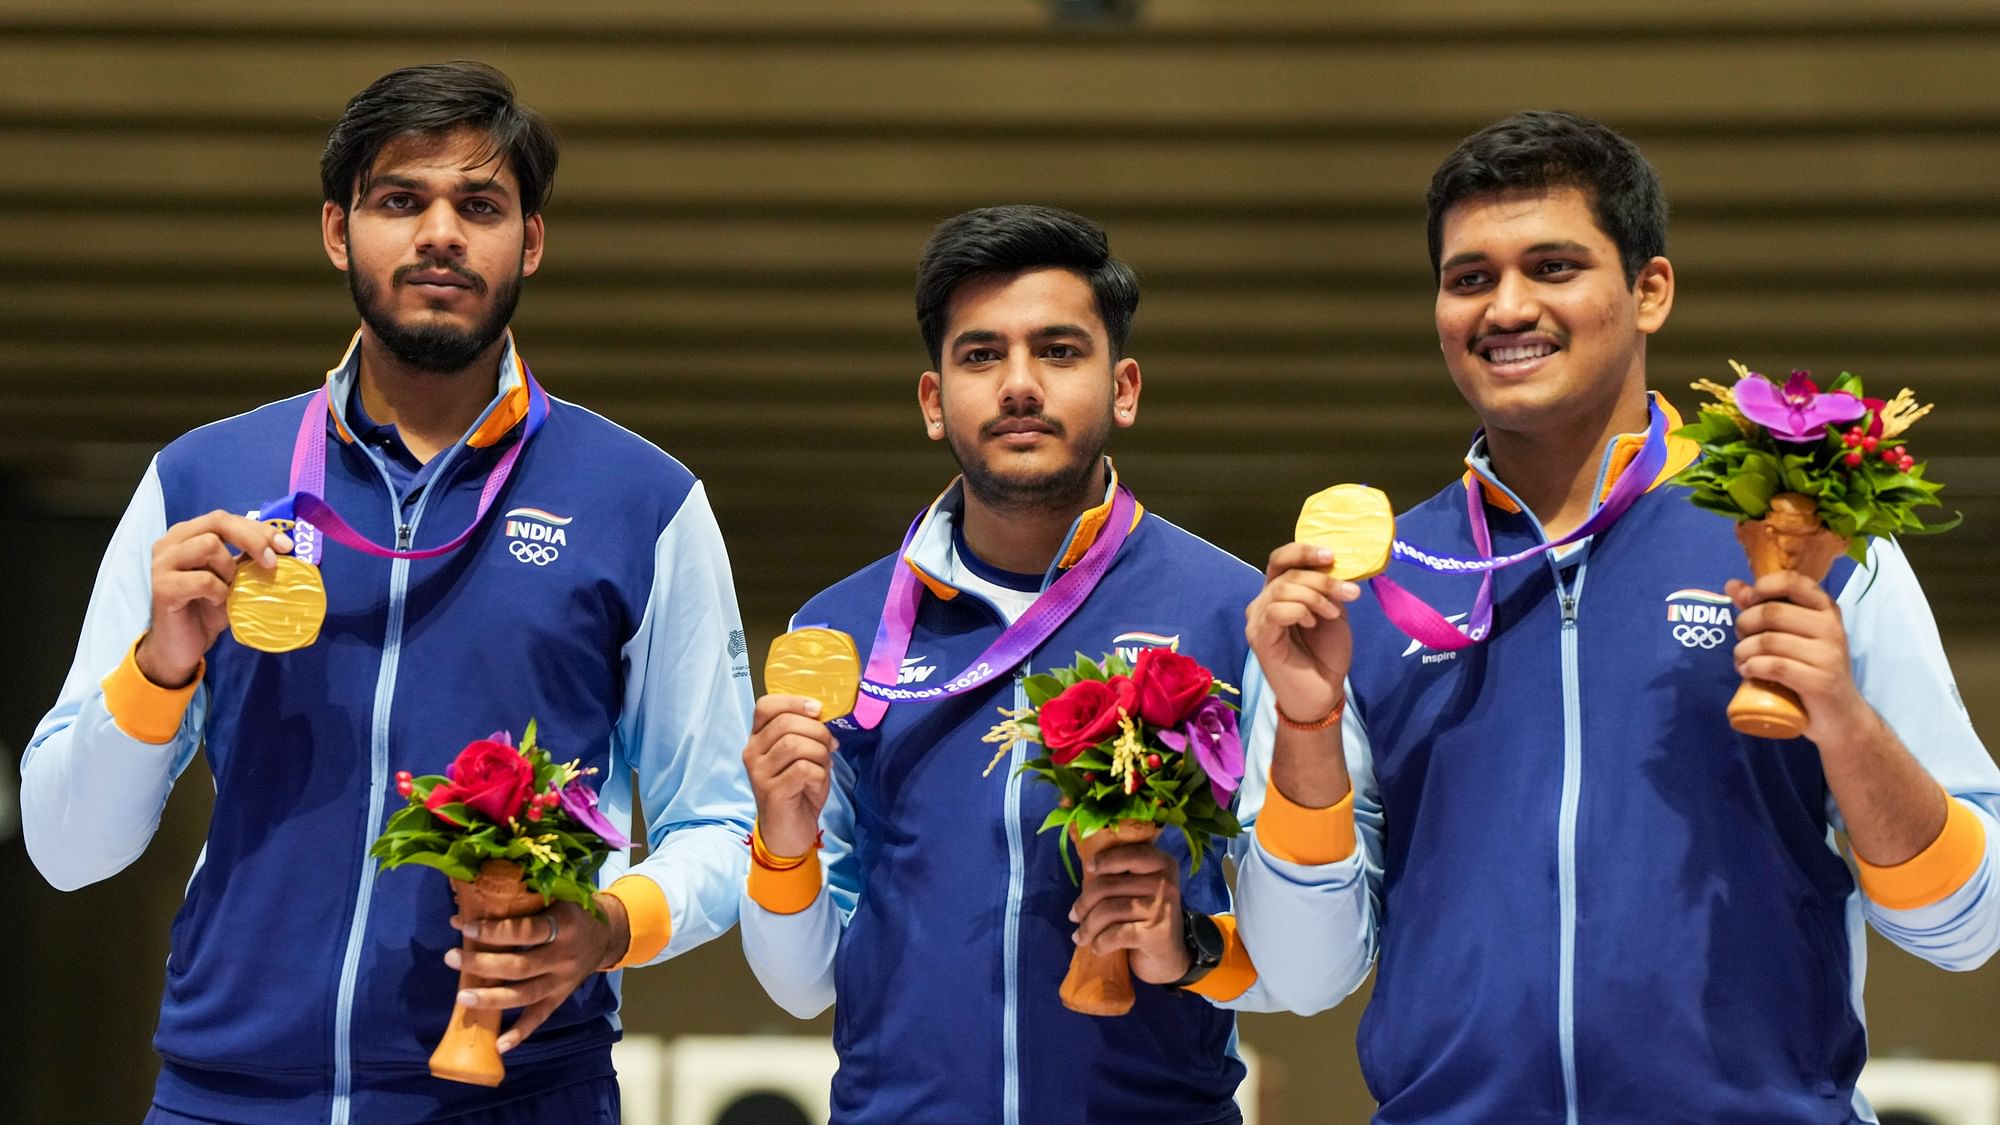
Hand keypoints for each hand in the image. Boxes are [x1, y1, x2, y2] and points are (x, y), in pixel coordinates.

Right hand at [137, 511, 292, 687]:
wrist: (180, 646)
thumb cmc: (206, 610)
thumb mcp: (233, 579)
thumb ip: (246, 559)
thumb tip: (283, 547)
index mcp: (187, 535)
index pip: (225, 518)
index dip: (258, 529)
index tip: (286, 547)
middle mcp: (170, 542)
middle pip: (218, 521)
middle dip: (252, 539)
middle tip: (271, 563)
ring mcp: (162, 563)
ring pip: (209, 545)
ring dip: (229, 569)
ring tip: (228, 589)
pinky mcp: (162, 587)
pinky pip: (204, 579)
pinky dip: (219, 592)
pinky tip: (215, 603)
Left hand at [449, 893, 630, 1053]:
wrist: (607, 935)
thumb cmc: (573, 911)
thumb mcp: (559, 896)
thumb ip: (528, 897)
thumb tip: (480, 892)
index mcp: (564, 926)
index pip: (524, 931)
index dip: (493, 930)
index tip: (463, 925)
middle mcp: (563, 956)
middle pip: (519, 966)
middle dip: (482, 963)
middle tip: (451, 957)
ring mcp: (562, 981)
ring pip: (524, 995)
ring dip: (492, 998)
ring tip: (463, 997)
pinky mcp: (561, 997)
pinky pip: (540, 1017)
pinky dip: (520, 1033)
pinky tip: (499, 1045)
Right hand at [743, 694, 837, 856]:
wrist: (789, 833)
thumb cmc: (798, 790)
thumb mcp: (802, 756)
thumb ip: (807, 734)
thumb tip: (824, 717)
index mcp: (758, 738)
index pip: (765, 705)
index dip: (794, 702)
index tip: (817, 709)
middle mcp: (752, 752)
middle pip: (785, 723)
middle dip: (817, 731)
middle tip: (830, 746)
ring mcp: (759, 773)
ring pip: (795, 745)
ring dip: (819, 753)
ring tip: (823, 767)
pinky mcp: (771, 792)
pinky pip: (803, 770)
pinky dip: (819, 775)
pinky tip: (816, 785)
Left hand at [1068, 841, 1187, 984]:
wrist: (1170, 956)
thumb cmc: (1146, 917)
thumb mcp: (1141, 888)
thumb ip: (1122, 873)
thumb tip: (1087, 866)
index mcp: (1162, 864)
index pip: (1128, 854)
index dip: (1104, 860)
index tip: (1089, 868)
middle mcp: (1165, 883)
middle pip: (1108, 885)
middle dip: (1084, 904)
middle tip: (1074, 916)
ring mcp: (1161, 908)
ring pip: (1108, 911)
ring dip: (1088, 927)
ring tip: (1081, 936)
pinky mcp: (1155, 934)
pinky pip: (1115, 934)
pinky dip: (1100, 943)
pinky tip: (1098, 947)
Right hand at [1245, 542, 1360, 722]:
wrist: (1322, 691)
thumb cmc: (1326, 653)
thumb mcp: (1332, 611)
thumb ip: (1328, 588)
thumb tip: (1335, 564)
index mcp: (1280, 591)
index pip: (1281, 559)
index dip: (1303, 551)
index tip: (1331, 555)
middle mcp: (1263, 601)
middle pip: (1286, 572)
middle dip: (1321, 579)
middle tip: (1349, 593)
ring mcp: (1258, 619)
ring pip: (1282, 588)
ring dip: (1315, 597)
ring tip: (1333, 614)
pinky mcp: (1258, 637)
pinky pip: (1276, 611)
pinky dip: (1299, 612)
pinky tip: (1311, 624)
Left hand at [1728, 572, 1870, 746]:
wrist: (1841, 717)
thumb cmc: (1811, 670)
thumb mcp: (1792, 636)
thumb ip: (1763, 608)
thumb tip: (1732, 585)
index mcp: (1826, 609)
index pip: (1792, 581)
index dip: (1762, 588)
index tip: (1749, 604)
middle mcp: (1831, 627)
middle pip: (1771, 612)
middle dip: (1744, 625)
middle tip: (1741, 640)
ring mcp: (1828, 655)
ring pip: (1767, 641)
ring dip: (1742, 651)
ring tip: (1742, 661)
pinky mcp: (1820, 681)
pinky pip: (1774, 666)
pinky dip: (1752, 668)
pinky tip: (1748, 672)